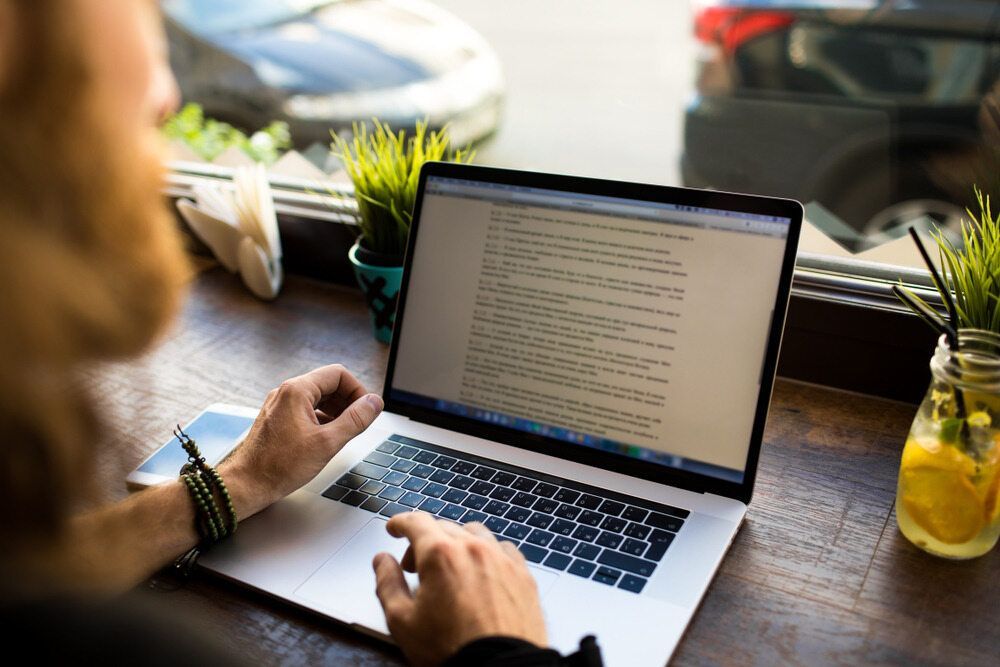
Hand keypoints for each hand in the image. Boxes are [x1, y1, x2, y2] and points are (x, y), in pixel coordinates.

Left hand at [218, 364, 382, 518]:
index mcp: (297, 391)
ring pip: (317, 398)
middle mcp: (286, 393)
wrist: (247, 485)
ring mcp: (280, 406)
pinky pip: (306, 410)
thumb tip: (374, 403)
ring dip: (336, 411)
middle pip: (328, 384)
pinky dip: (322, 419)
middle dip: (348, 401)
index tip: (367, 409)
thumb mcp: (327, 443)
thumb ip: (355, 420)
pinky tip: (327, 438)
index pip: (338, 374)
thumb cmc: (279, 466)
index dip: (358, 390)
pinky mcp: (277, 419)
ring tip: (346, 432)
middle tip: (360, 421)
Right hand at [373, 512, 546, 665]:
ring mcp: (502, 559)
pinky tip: (482, 573)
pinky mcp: (523, 574)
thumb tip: (382, 561)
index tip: (395, 528)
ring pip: (475, 534)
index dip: (400, 523)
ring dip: (457, 543)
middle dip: (425, 541)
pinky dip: (488, 554)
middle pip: (444, 527)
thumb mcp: (402, 622)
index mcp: (441, 555)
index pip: (416, 522)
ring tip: (449, 569)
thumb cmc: (453, 651)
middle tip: (415, 566)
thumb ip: (387, 584)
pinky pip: (503, 550)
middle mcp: (473, 549)